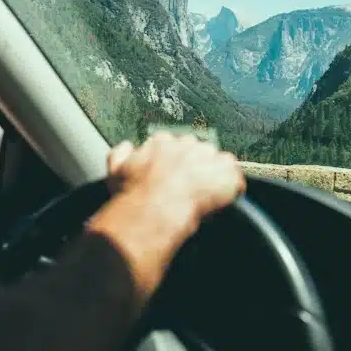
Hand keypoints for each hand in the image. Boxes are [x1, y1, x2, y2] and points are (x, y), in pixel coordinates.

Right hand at [86, 131, 244, 300]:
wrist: (155, 207)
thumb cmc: (134, 193)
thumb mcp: (115, 170)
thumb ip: (119, 153)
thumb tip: (126, 146)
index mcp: (162, 142)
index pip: (171, 144)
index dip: (172, 161)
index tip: (170, 175)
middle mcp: (186, 143)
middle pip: (196, 150)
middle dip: (194, 166)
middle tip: (189, 187)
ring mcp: (209, 156)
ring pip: (217, 161)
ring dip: (213, 175)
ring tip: (205, 196)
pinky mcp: (227, 172)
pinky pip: (235, 178)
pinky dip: (231, 188)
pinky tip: (222, 201)